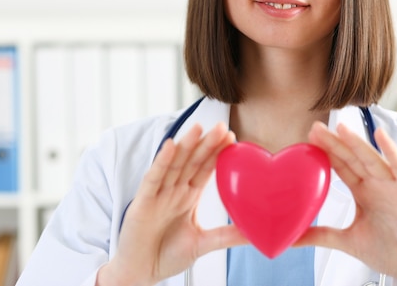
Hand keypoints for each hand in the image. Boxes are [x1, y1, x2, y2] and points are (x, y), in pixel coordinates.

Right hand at [97, 123, 246, 285]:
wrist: (140, 273)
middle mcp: (174, 190)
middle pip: (192, 161)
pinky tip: (171, 146)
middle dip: (206, 143)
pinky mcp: (142, 202)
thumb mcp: (203, 243)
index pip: (205, 168)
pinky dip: (161, 161)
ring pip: (174, 164)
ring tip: (199, 128)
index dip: (217, 152)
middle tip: (222, 126)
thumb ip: (227, 235)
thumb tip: (256, 233)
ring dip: (186, 145)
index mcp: (188, 196)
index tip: (233, 137)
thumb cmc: (166, 256)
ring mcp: (158, 194)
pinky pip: (153, 178)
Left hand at [298, 122, 396, 285]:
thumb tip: (291, 238)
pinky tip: (380, 135)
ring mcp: (394, 185)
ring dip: (357, 143)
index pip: (341, 166)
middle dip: (334, 142)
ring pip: (372, 159)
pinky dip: (391, 151)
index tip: (308, 138)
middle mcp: (377, 184)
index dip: (326, 152)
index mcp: (363, 191)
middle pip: (352, 158)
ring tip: (340, 128)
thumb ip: (321, 235)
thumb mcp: (348, 241)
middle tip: (315, 127)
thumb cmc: (388, 250)